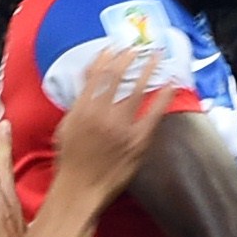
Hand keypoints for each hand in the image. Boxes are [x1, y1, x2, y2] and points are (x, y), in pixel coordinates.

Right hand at [43, 48, 175, 216]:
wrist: (80, 189)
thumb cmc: (70, 159)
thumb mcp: (66, 126)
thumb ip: (77, 102)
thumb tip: (87, 79)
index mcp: (82, 109)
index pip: (97, 75)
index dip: (107, 57)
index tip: (115, 47)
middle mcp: (102, 115)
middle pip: (117, 77)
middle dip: (128, 58)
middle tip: (137, 48)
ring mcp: (122, 128)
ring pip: (137, 90)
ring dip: (148, 69)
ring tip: (156, 56)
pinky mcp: (137, 141)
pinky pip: (154, 115)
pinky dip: (163, 98)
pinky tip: (170, 84)